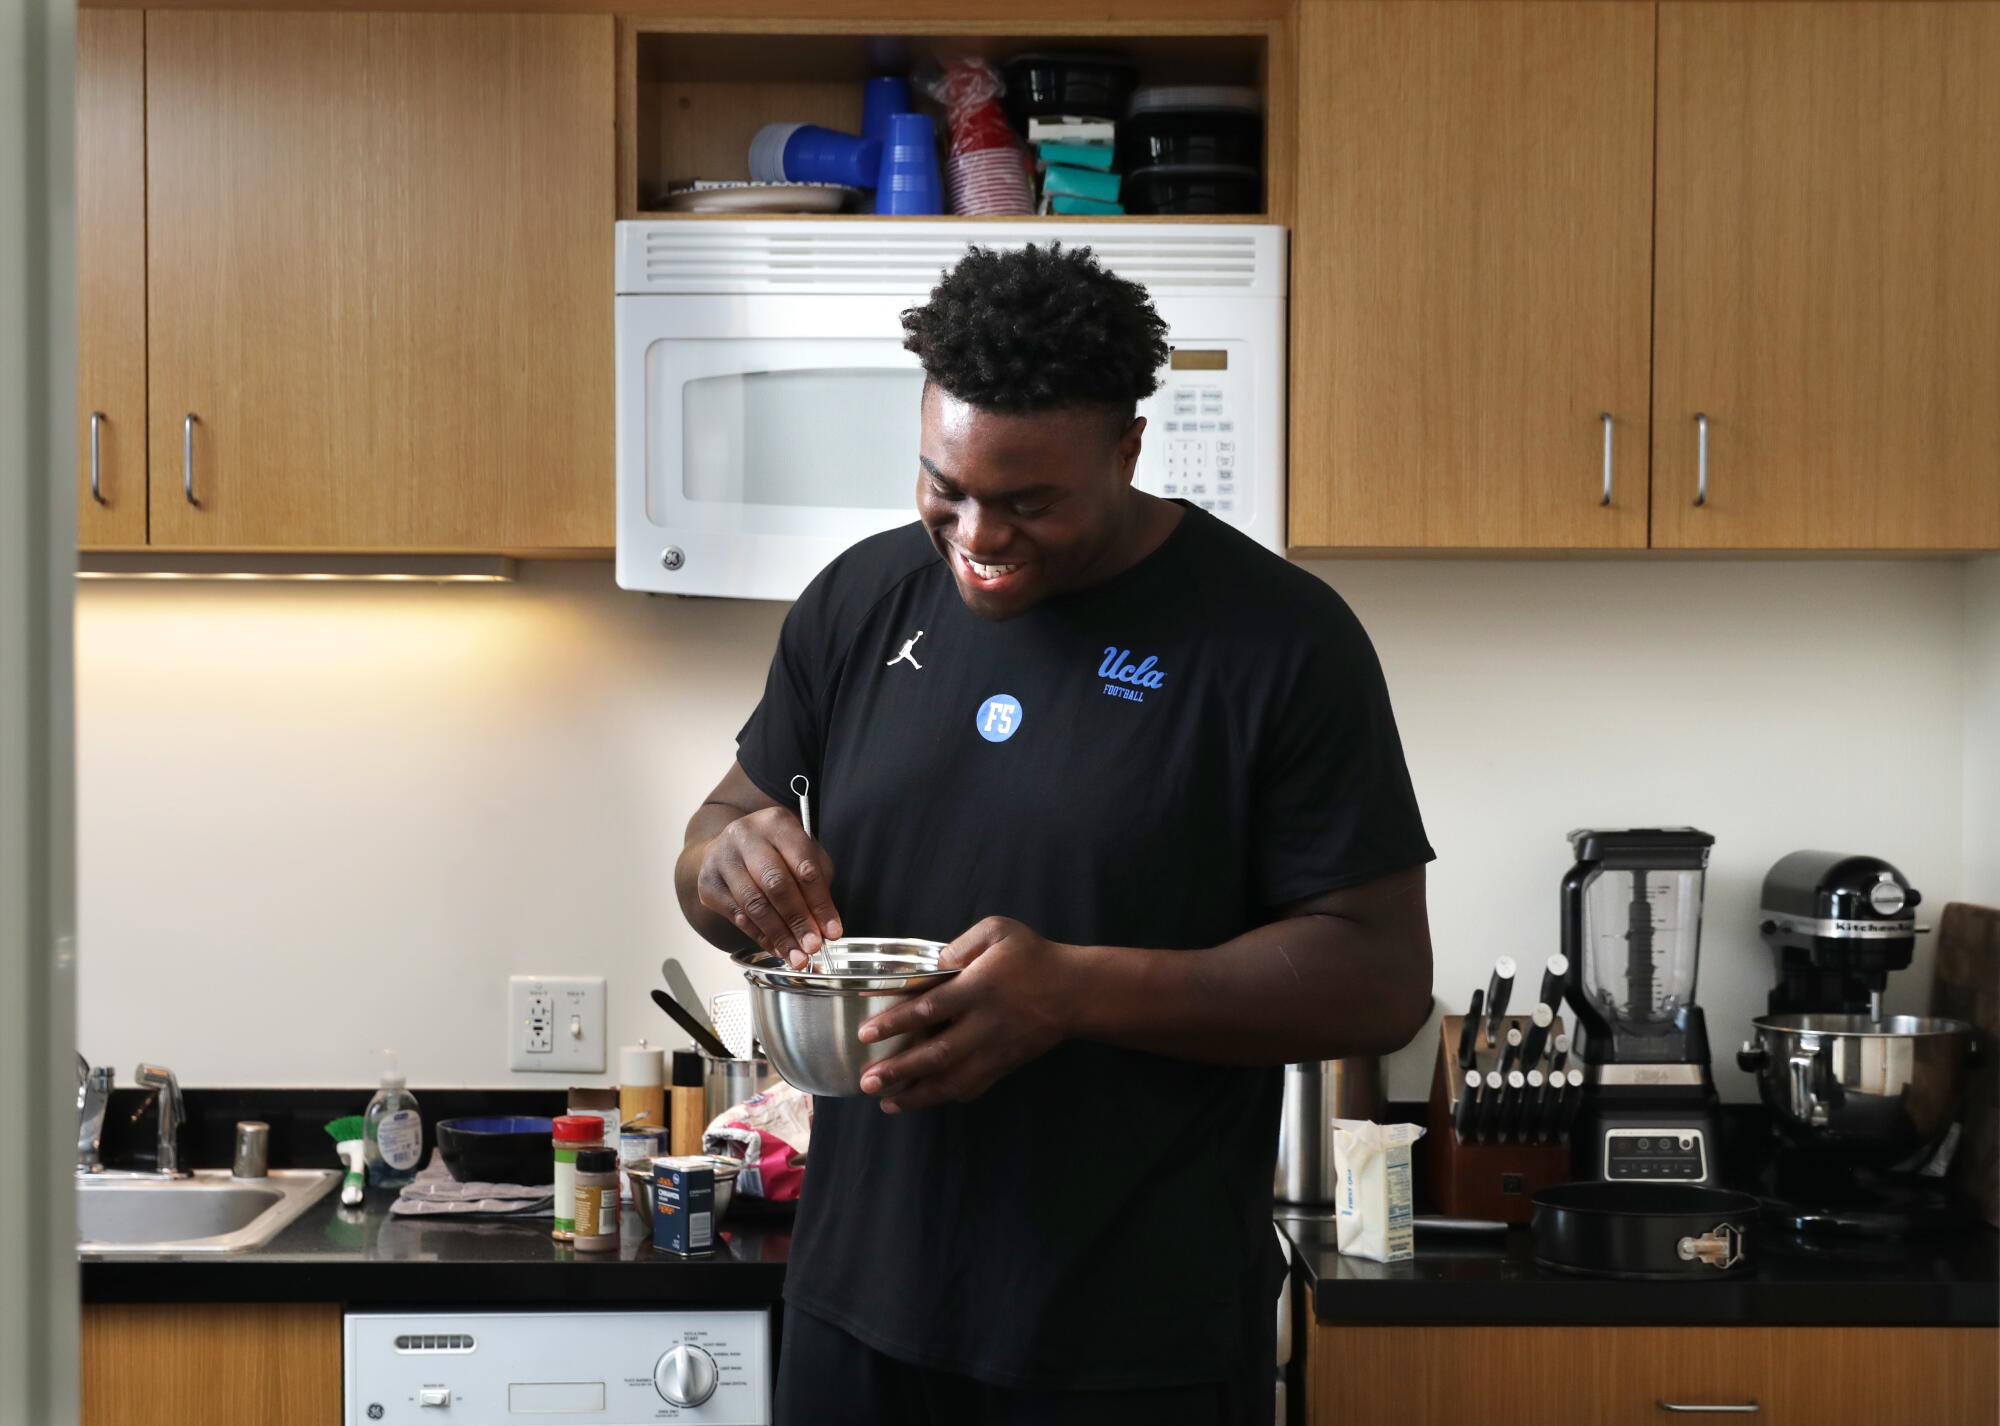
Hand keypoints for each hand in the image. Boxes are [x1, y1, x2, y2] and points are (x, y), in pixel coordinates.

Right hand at [695, 807, 841, 964]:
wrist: (729, 848)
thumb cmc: (775, 853)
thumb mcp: (802, 854)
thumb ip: (817, 885)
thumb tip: (825, 928)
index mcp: (776, 823)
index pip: (804, 866)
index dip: (820, 903)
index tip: (833, 931)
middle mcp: (745, 836)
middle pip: (776, 884)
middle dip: (798, 921)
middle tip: (813, 947)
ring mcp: (722, 858)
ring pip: (754, 904)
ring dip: (779, 935)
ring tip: (797, 957)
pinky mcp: (708, 883)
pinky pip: (738, 916)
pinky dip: (760, 936)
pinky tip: (777, 948)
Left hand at [855, 917, 1076, 1112]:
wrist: (1076, 992)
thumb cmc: (1033, 957)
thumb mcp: (999, 931)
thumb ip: (963, 942)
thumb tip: (934, 961)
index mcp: (979, 988)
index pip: (930, 1008)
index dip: (895, 1022)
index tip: (866, 1033)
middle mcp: (984, 1025)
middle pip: (936, 1054)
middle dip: (899, 1070)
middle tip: (867, 1081)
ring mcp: (995, 1050)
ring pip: (952, 1080)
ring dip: (917, 1095)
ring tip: (886, 1103)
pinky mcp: (1005, 1065)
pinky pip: (973, 1087)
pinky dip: (946, 1097)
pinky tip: (924, 1100)